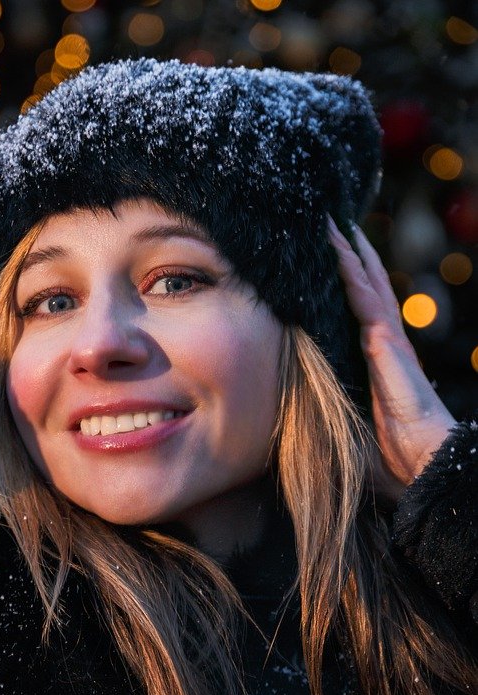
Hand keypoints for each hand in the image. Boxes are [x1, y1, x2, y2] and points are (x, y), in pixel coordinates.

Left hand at [326, 213, 456, 499]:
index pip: (356, 314)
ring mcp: (387, 339)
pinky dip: (352, 269)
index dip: (344, 287)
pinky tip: (340, 246)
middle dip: (348, 258)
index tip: (326, 265)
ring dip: (348, 252)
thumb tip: (285, 437)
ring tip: (333, 222)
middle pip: (363, 289)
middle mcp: (383, 343)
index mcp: (375, 361)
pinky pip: (366, 296)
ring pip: (365, 283)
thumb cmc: (390, 455)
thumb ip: (324, 423)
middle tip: (331, 227)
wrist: (422, 461)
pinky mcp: (387, 342)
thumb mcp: (346, 432)